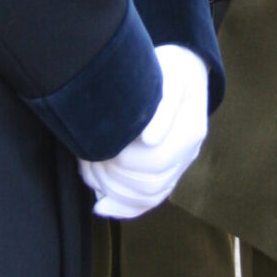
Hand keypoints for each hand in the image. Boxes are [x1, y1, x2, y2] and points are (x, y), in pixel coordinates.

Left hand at [78, 45, 208, 218]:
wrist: (183, 68)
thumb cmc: (171, 69)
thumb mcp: (169, 76)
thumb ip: (163, 105)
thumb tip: (151, 139)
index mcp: (191, 130)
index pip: (157, 160)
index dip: (122, 159)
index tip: (98, 144)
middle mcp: (188, 153)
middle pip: (151, 183)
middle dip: (112, 175)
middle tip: (85, 158)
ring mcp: (178, 166)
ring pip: (148, 196)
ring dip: (112, 189)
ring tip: (89, 171)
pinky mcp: (166, 172)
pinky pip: (149, 200)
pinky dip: (124, 207)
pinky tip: (101, 205)